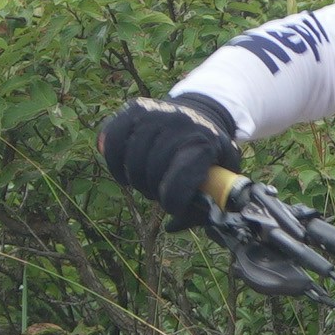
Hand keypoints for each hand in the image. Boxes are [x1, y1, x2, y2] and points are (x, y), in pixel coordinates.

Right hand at [96, 93, 241, 227]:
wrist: (202, 112)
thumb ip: (207, 204)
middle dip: (154, 190)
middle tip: (159, 192)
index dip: (172, 202)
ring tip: (146, 181)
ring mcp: (155, 113)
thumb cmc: (210, 152)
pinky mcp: (134, 108)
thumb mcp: (222, 174)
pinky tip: (124, 171)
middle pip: (151, 172)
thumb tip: (173, 226)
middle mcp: (178, 123)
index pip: (178, 182)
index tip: (173, 206)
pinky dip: (114, 162)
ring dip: (135, 179)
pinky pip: (111, 140)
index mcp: (204, 142)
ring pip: (131, 160)